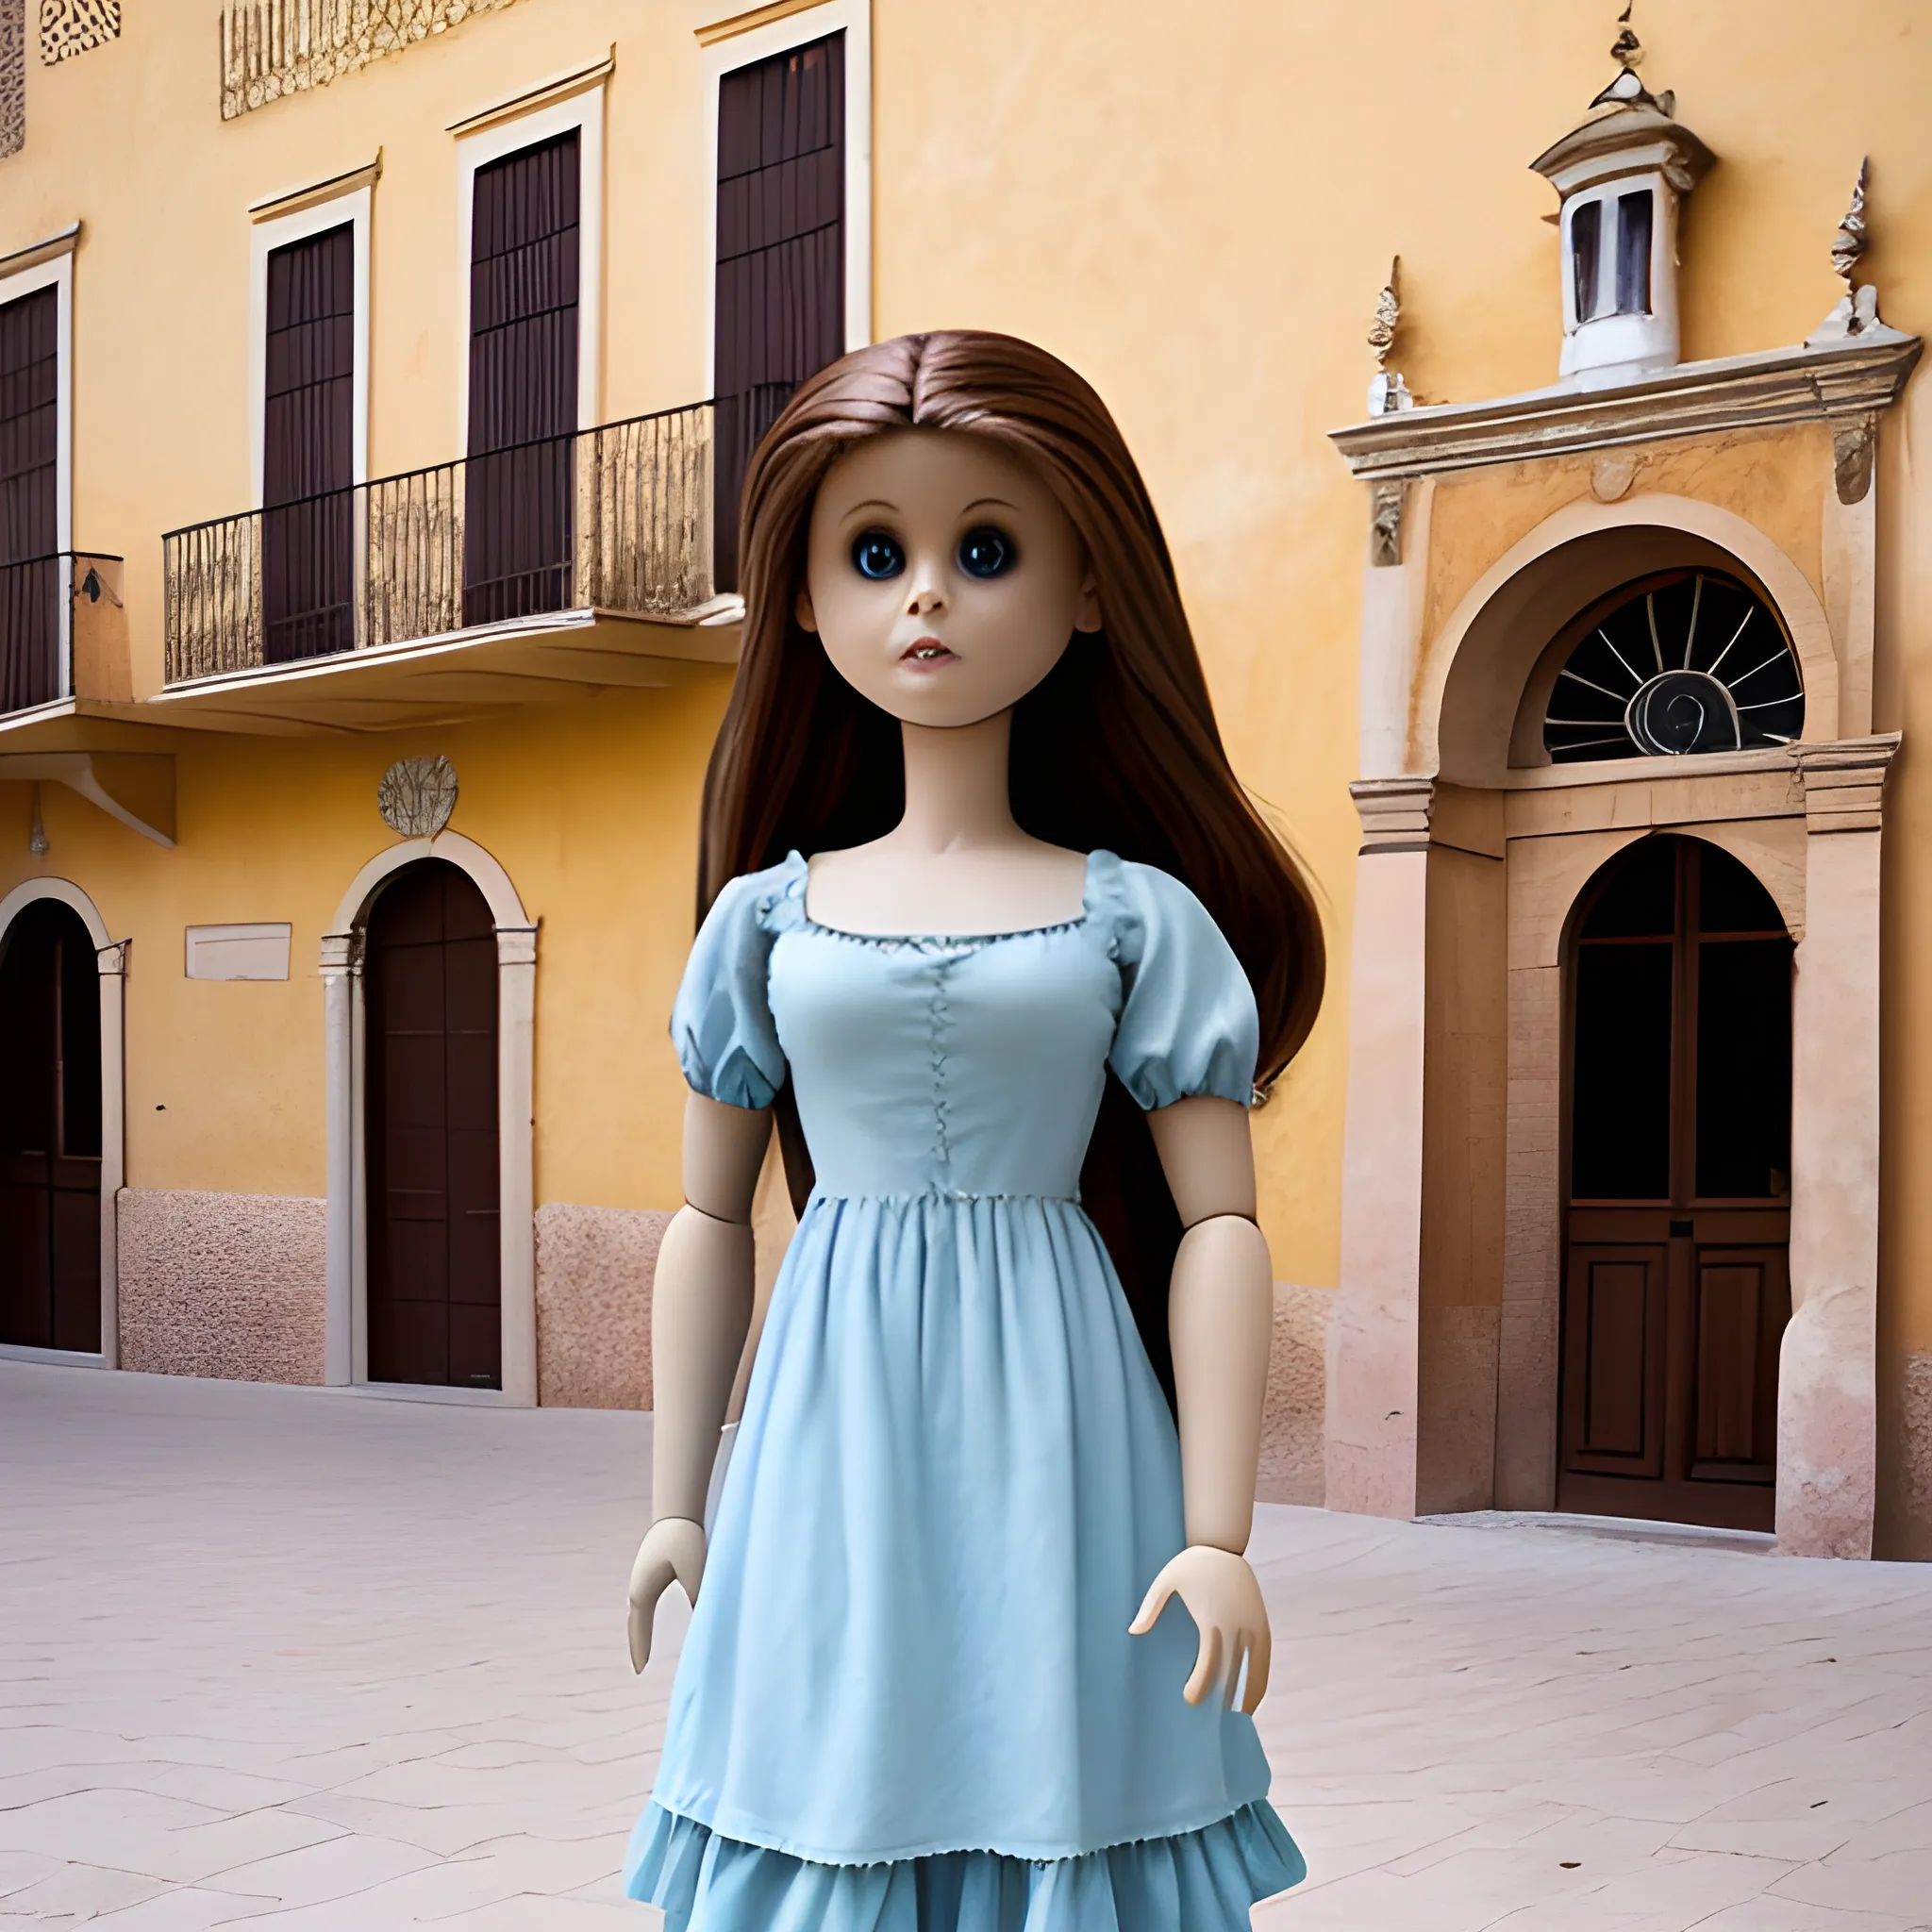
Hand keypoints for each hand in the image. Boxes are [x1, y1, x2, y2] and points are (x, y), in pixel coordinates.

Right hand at [626, 1516, 705, 1673]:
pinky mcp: (650, 1572)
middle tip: (640, 1668)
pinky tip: (653, 1622)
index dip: (641, 1651)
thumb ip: (696, 1598)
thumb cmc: (685, 1539)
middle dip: (638, 1645)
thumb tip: (700, 1623)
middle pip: (635, 1624)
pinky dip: (646, 1618)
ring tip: (644, 1652)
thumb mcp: (694, 1571)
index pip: (639, 1630)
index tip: (640, 1671)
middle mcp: (637, 1587)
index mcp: (642, 1591)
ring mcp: (641, 1579)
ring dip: (641, 1631)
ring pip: (639, 1614)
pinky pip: (645, 1603)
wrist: (679, 1510)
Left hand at [1129, 1543, 1271, 1713]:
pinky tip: (1252, 1699)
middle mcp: (1237, 1625)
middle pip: (1233, 1673)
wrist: (1223, 1546)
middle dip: (1223, 1700)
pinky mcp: (1264, 1626)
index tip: (1189, 1699)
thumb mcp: (1166, 1579)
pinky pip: (1265, 1661)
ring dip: (1246, 1697)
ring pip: (1255, 1672)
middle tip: (1211, 1722)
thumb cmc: (1191, 1565)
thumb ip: (1150, 1606)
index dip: (1201, 1685)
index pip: (1210, 1662)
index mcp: (1213, 1619)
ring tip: (1235, 1720)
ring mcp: (1254, 1627)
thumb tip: (1133, 1631)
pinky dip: (1260, 1682)